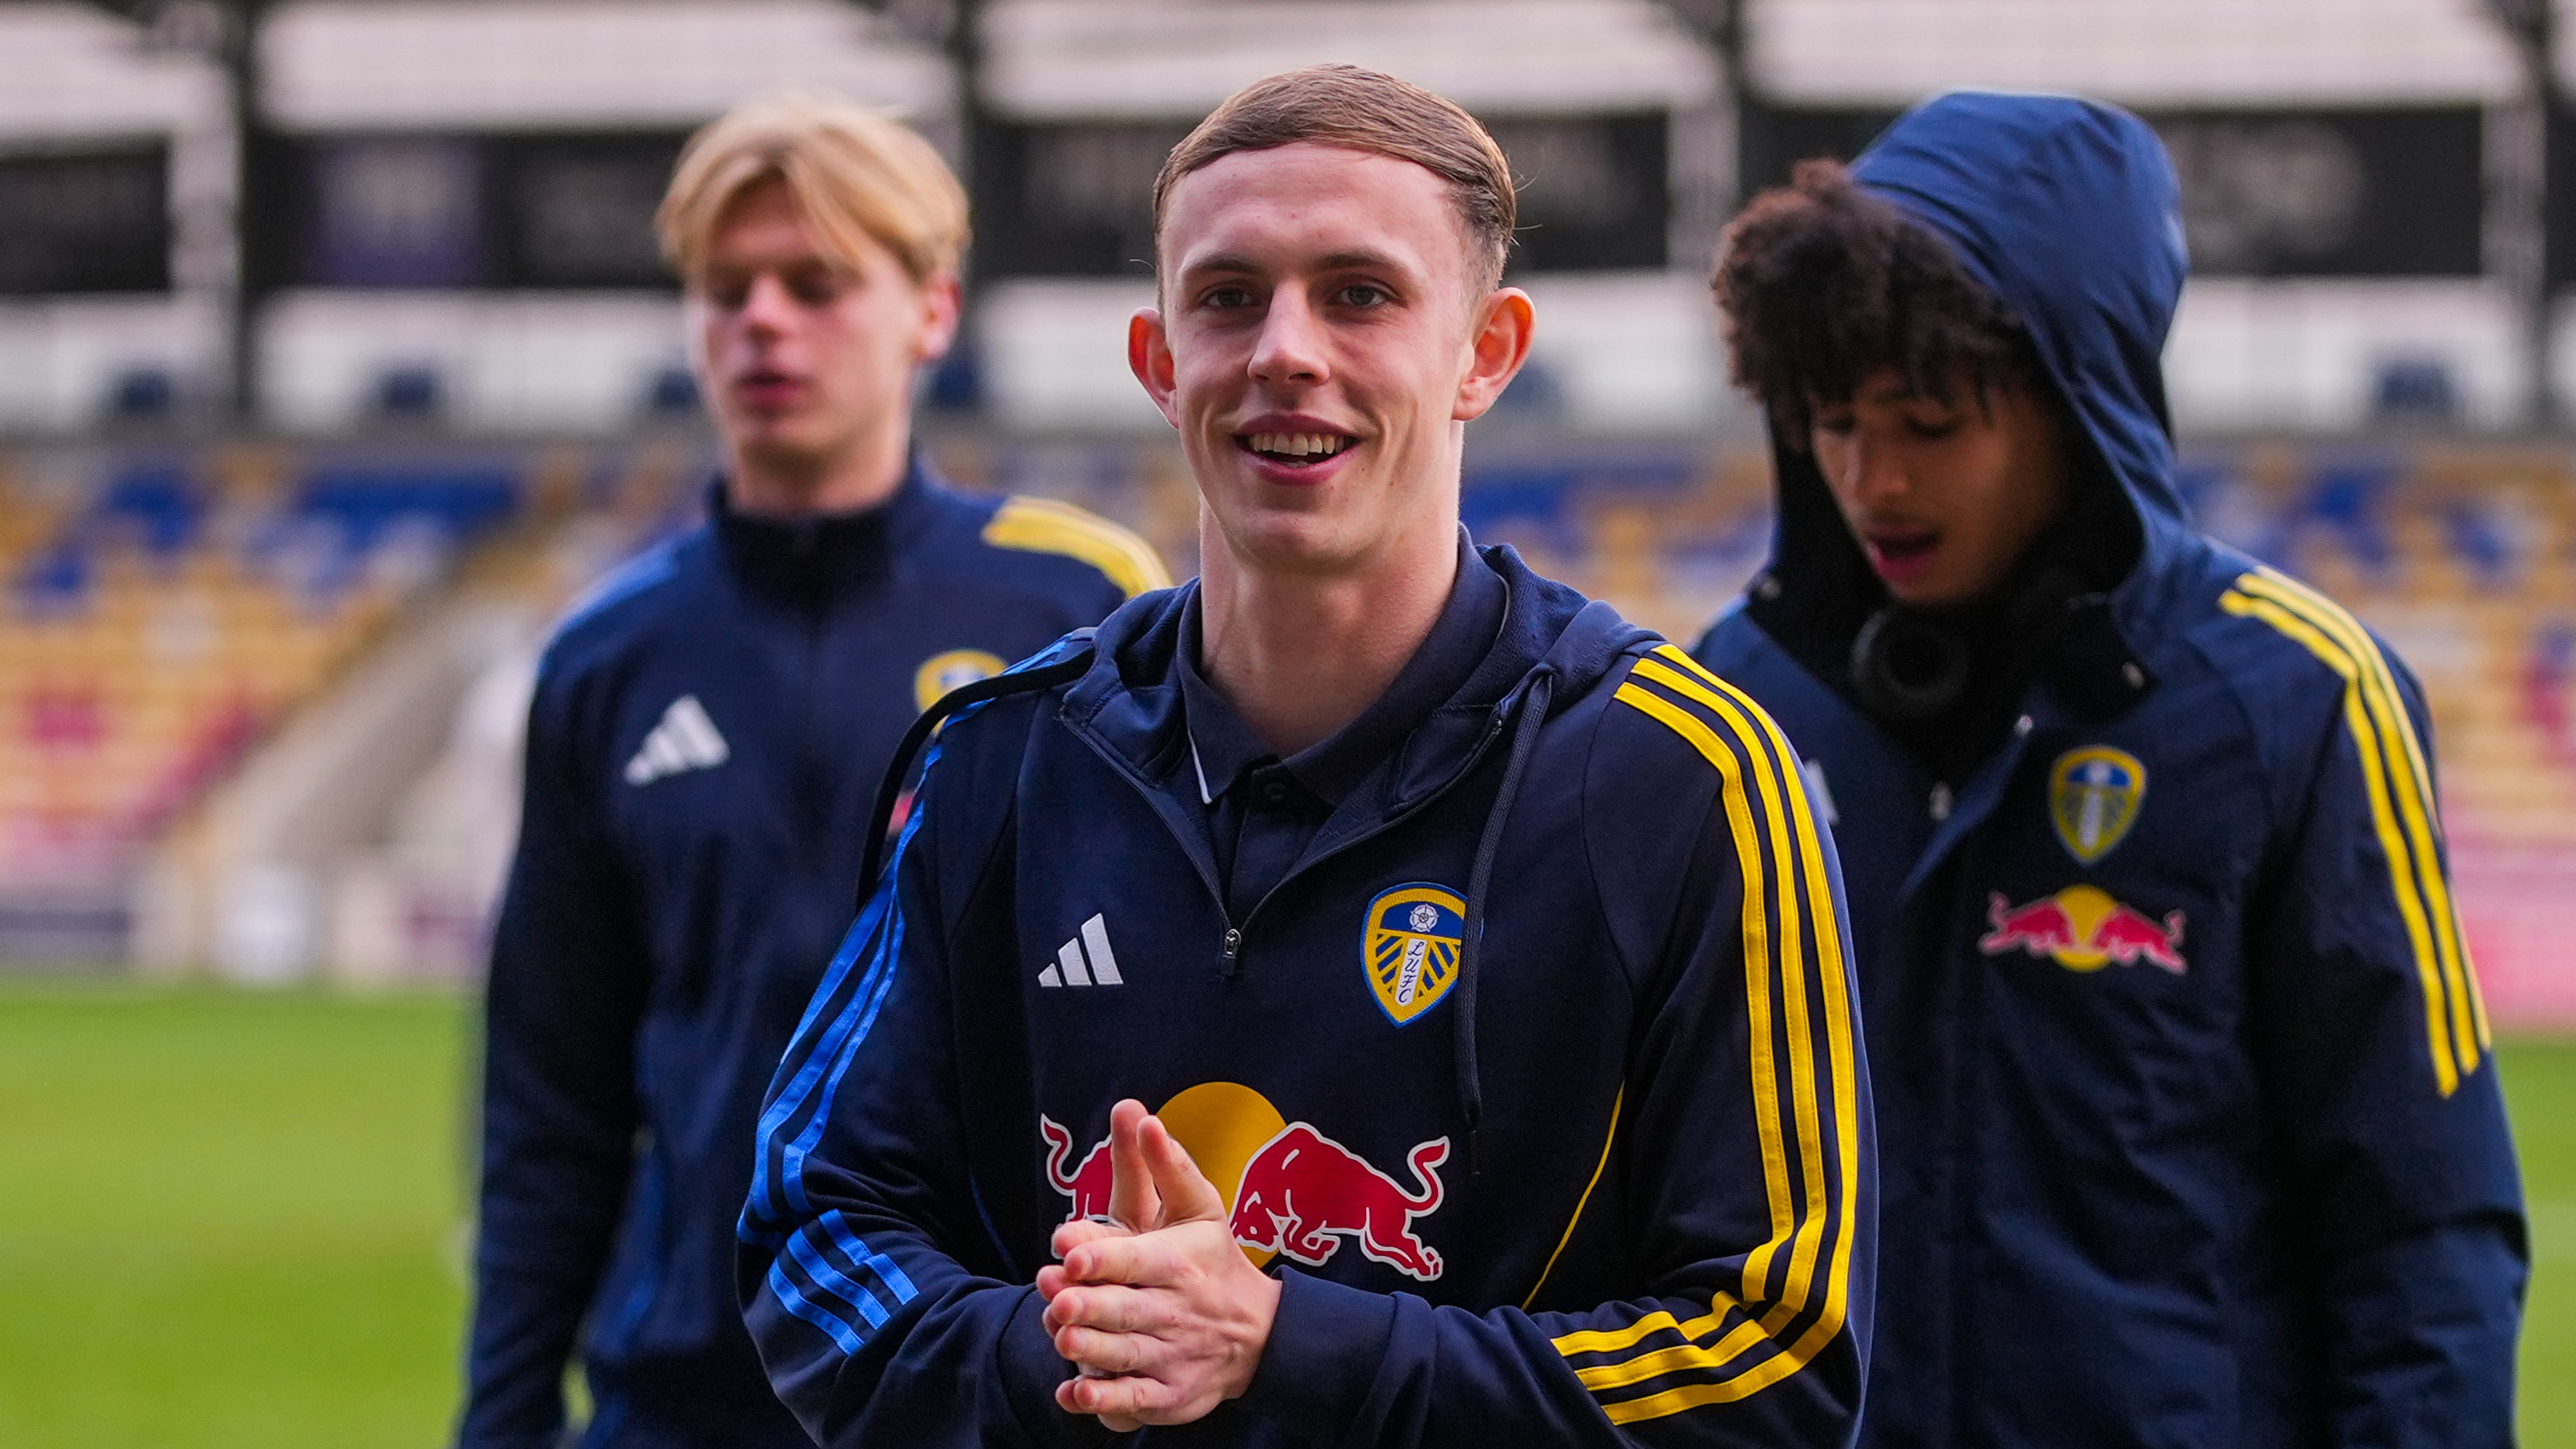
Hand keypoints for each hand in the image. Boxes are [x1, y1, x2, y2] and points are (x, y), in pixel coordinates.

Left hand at [1036, 1099, 1280, 1429]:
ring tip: (1063, 1340)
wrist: (1258, 1335)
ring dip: (1092, 1350)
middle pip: (1127, 1308)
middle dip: (1092, 1305)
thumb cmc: (1214, 1262)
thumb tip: (1141, 1115)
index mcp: (1177, 1263)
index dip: (1104, 1256)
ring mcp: (1172, 1357)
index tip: (1070, 1252)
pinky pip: (1134, 1401)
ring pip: (1126, 1355)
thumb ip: (1166, 1166)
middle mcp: (1175, 1311)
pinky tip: (1075, 1394)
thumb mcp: (1199, 1209)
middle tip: (1058, 1300)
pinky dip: (1104, 1402)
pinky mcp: (1169, 1395)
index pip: (1136, 1258)